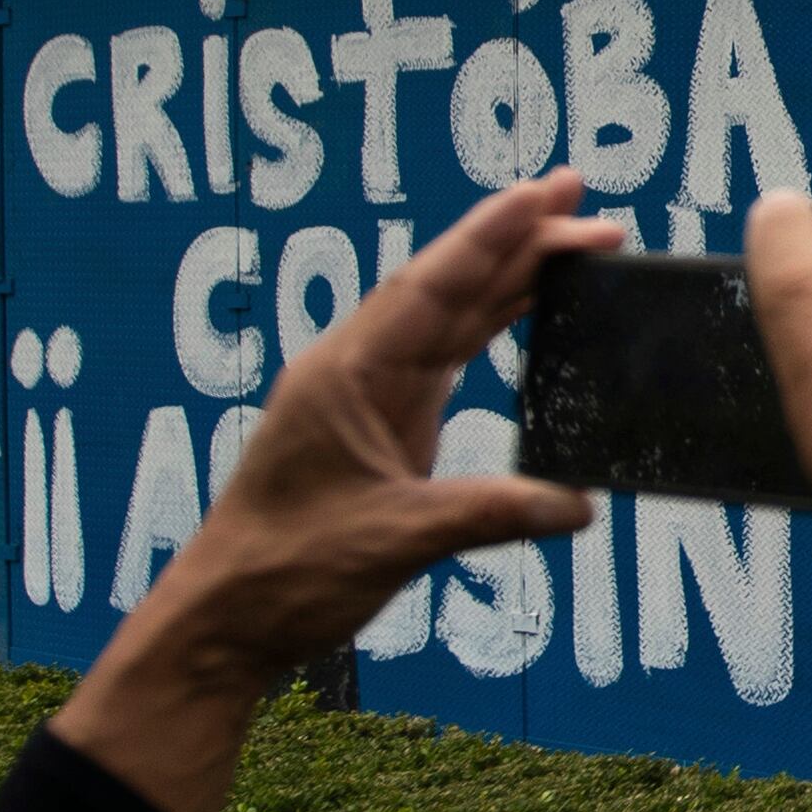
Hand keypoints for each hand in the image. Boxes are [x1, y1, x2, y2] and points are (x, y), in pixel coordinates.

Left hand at [52, 172, 616, 811]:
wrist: (226, 618)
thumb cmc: (285, 574)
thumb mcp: (395, 541)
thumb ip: (487, 514)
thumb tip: (575, 505)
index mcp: (347, 375)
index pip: (431, 287)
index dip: (493, 235)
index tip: (547, 192)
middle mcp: (355, 370)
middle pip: (447, 287)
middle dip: (515, 241)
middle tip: (585, 202)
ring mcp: (365, 396)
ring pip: (447, 318)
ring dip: (507, 278)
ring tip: (571, 242)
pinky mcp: (377, 427)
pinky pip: (441, 358)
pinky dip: (487, 328)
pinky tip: (521, 311)